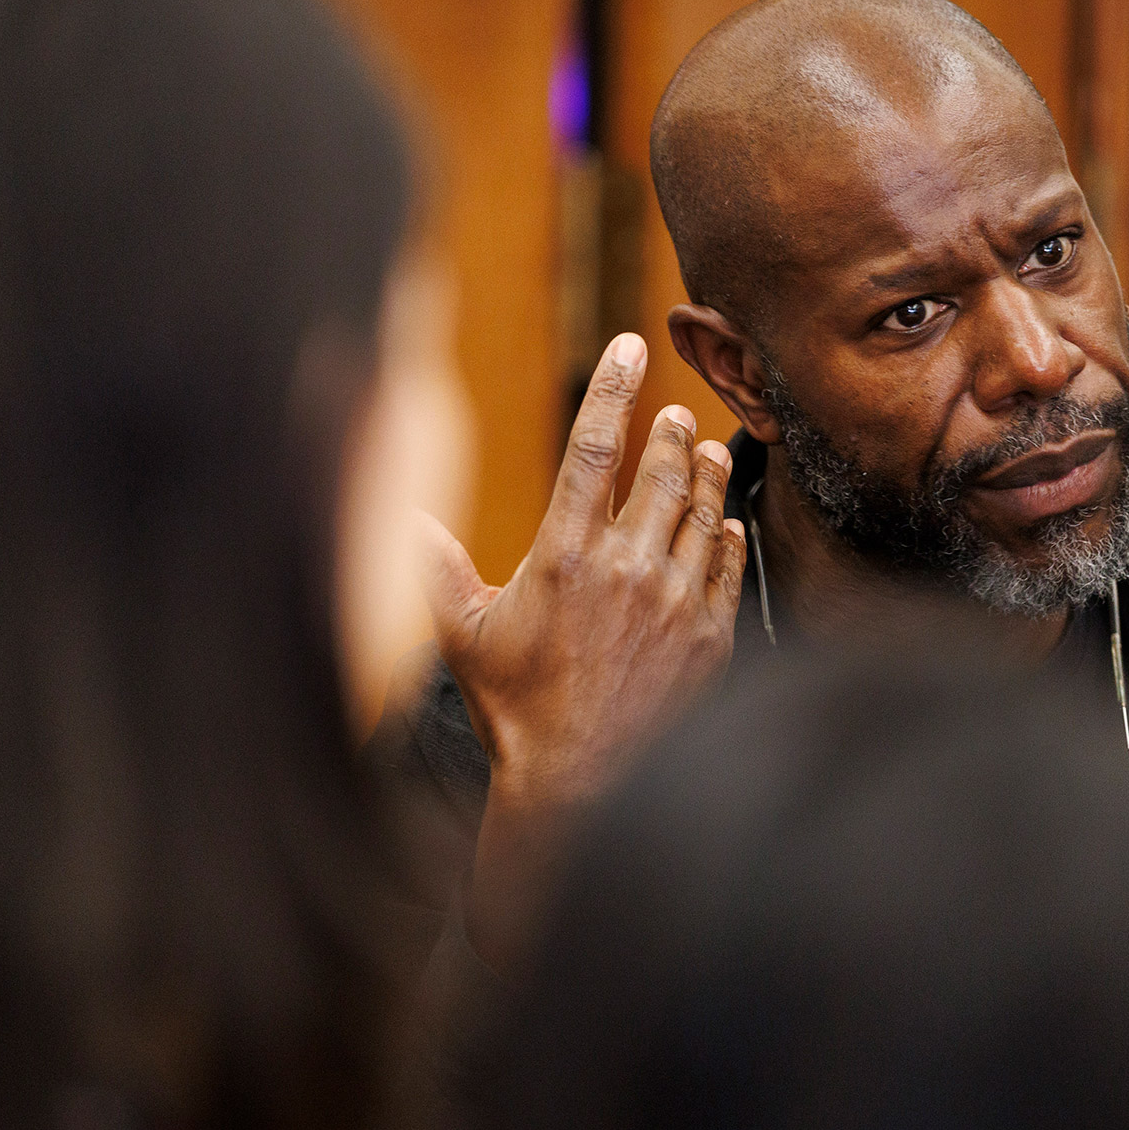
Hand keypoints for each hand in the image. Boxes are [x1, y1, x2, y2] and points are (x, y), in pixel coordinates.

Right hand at [420, 332, 745, 964]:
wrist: (581, 782)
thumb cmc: (516, 709)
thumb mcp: (463, 635)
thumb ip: (437, 568)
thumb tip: (400, 519)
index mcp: (564, 555)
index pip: (593, 446)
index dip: (613, 387)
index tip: (630, 347)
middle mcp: (627, 567)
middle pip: (661, 470)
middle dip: (669, 432)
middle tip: (673, 415)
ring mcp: (676, 600)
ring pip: (701, 511)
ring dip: (705, 472)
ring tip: (705, 450)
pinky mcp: (709, 637)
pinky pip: (728, 566)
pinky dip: (727, 535)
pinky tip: (724, 523)